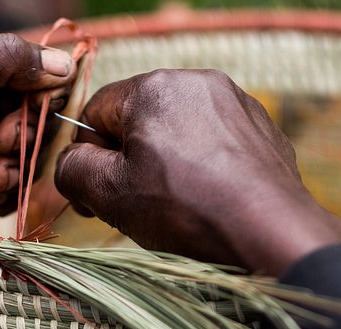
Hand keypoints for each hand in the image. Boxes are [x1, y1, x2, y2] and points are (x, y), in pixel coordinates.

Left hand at [0, 31, 76, 213]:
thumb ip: (6, 61)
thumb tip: (66, 63)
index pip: (26, 72)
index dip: (41, 90)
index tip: (38, 105)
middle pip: (30, 118)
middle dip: (26, 132)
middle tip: (2, 142)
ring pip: (21, 156)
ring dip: (17, 165)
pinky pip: (2, 189)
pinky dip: (4, 191)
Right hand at [54, 69, 340, 274]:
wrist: (270, 234)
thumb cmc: (186, 211)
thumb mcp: (110, 195)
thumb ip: (73, 170)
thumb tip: (71, 163)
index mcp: (154, 87)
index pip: (96, 113)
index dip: (87, 156)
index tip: (95, 197)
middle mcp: (198, 82)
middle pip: (140, 120)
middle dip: (129, 162)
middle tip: (134, 208)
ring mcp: (236, 104)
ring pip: (179, 133)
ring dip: (166, 166)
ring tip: (175, 209)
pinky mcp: (263, 130)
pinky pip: (215, 145)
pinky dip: (203, 170)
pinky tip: (208, 203)